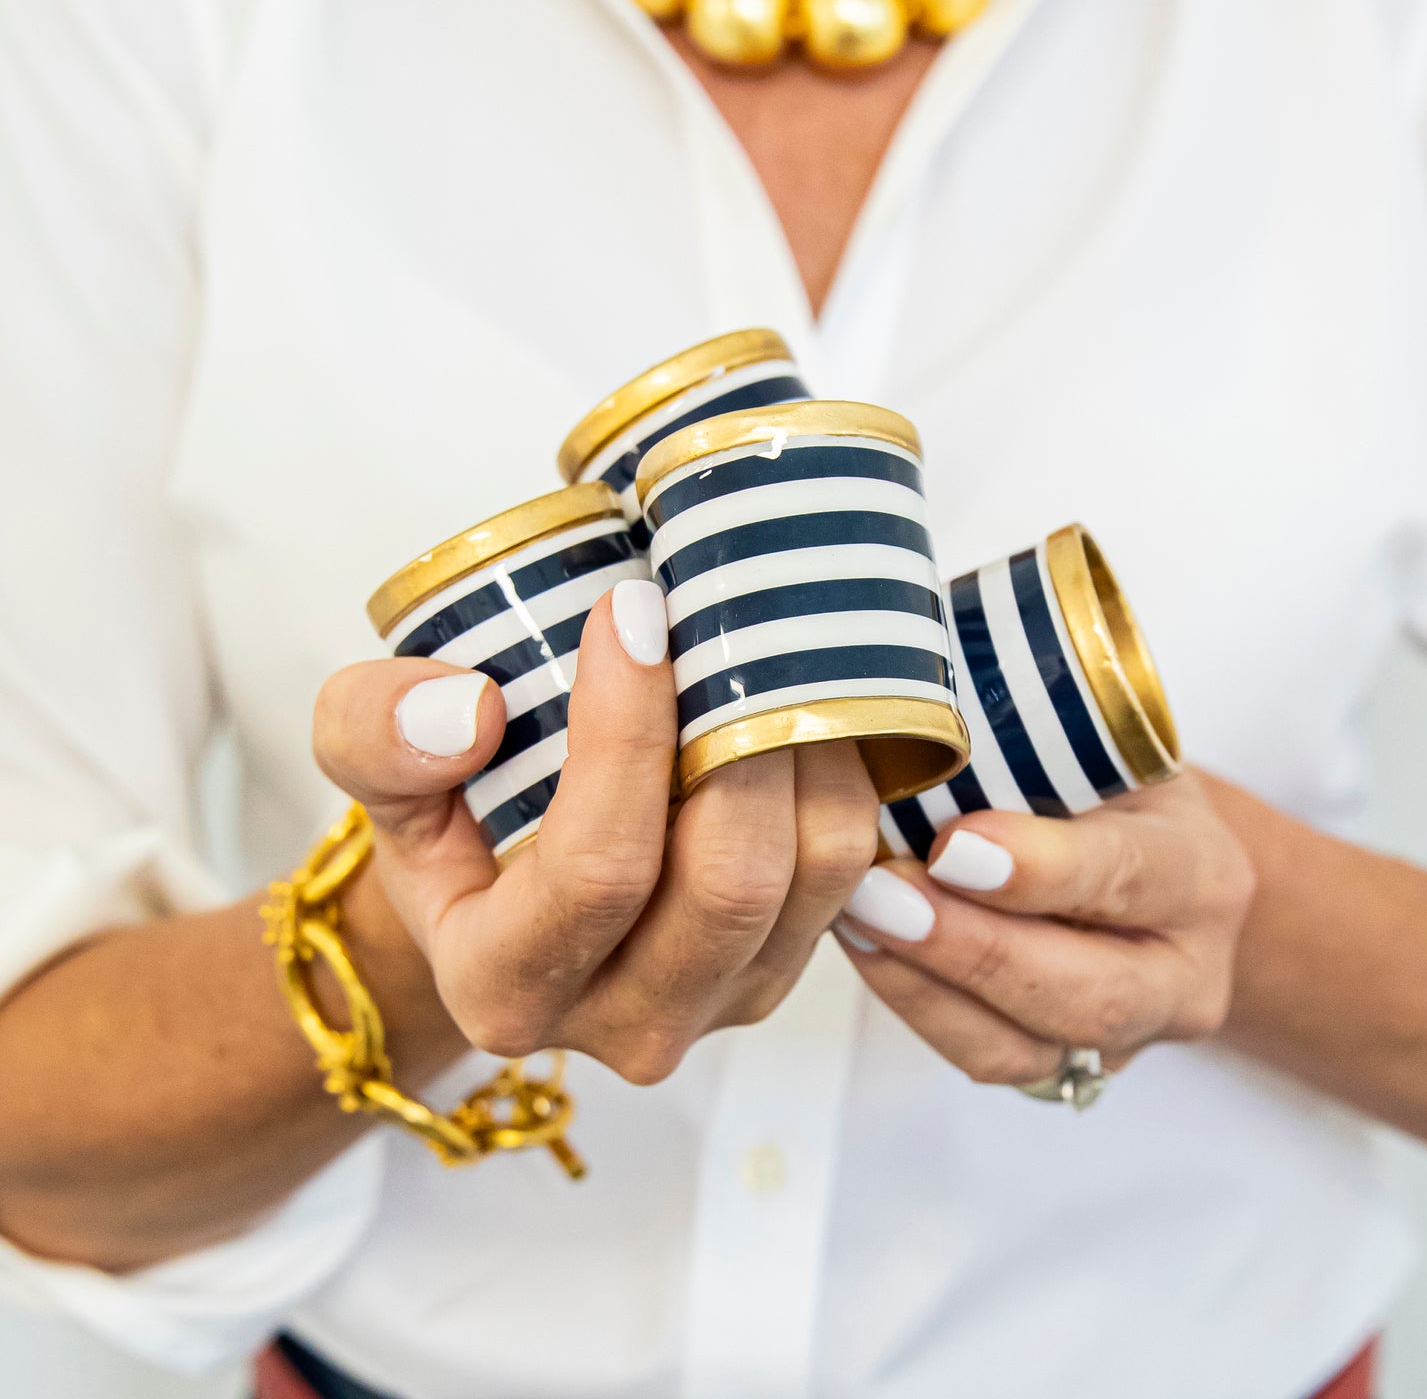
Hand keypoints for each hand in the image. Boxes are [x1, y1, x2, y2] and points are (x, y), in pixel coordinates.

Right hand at [313, 580, 880, 1083]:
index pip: (598, 867)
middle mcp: (626, 1024)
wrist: (499, 880)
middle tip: (725, 615)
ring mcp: (721, 1004)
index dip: (626, 731)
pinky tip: (793, 700)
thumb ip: (374, 732)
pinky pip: (847, 867)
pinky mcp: (783, 968)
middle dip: (743, 732)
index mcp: (507, 987)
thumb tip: (469, 712)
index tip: (631, 609)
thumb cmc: (444, 814)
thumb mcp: (371, 763)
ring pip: (814, 871)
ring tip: (765, 646)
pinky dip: (837, 771)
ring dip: (805, 743)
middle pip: (730, 880)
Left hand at [835, 774, 1254, 1085]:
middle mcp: (1186, 973)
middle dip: (972, 949)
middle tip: (881, 897)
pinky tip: (868, 943)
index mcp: (1203, 873)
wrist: (1139, 850)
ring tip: (857, 917)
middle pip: (1090, 995)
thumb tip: (929, 740)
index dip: (1042, 869)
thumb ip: (1038, 754)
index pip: (1131, 876)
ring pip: (1029, 1048)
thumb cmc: (1106, 784)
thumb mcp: (1098, 749)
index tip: (952, 845)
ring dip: (926, 985)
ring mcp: (1129, 1037)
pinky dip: (917, 1003)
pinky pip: (988, 1058)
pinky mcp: (1067, 1067)